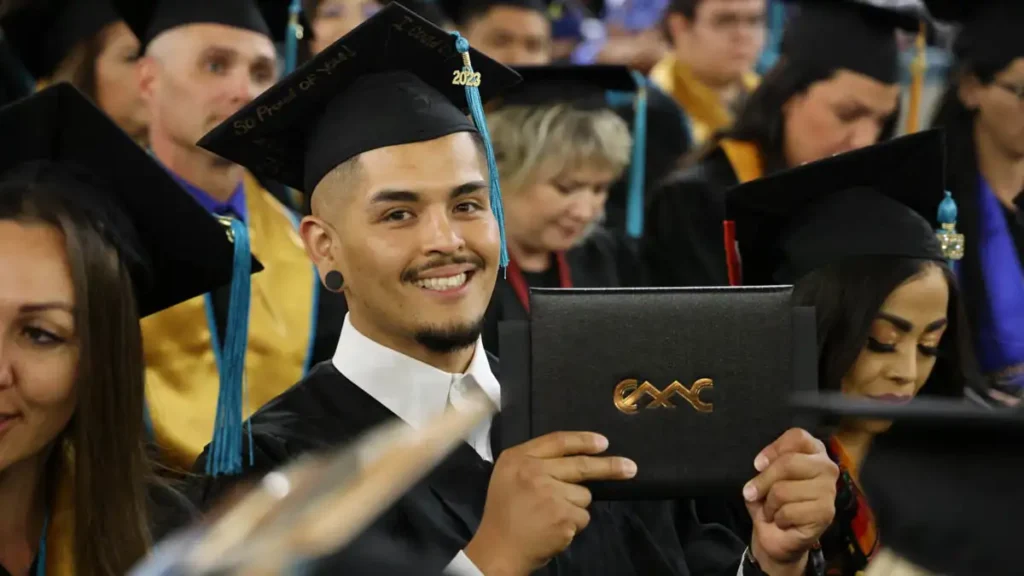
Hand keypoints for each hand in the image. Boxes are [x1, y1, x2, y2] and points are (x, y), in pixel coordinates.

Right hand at [464, 432, 636, 575]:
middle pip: (581, 465)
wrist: (498, 549)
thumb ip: (536, 462)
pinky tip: (555, 528)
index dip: (583, 440)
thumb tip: (577, 454)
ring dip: (574, 506)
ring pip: (583, 495)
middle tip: (630, 468)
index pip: (557, 440)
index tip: (603, 442)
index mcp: (517, 457)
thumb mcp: (509, 475)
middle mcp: (533, 471)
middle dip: (609, 466)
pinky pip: (583, 516)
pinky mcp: (562, 516)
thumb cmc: (505, 512)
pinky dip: (573, 524)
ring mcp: (549, 494)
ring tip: (551, 516)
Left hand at [743, 428, 837, 571]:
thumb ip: (766, 466)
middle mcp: (826, 467)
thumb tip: (762, 467)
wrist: (777, 535)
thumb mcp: (764, 477)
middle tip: (752, 493)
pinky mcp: (826, 513)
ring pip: (784, 490)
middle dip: (763, 481)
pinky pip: (788, 511)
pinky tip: (784, 521)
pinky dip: (778, 518)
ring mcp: (829, 490)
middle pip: (789, 462)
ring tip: (774, 509)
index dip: (774, 449)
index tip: (758, 464)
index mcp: (813, 451)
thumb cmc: (772, 500)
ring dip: (770, 504)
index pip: (798, 436)